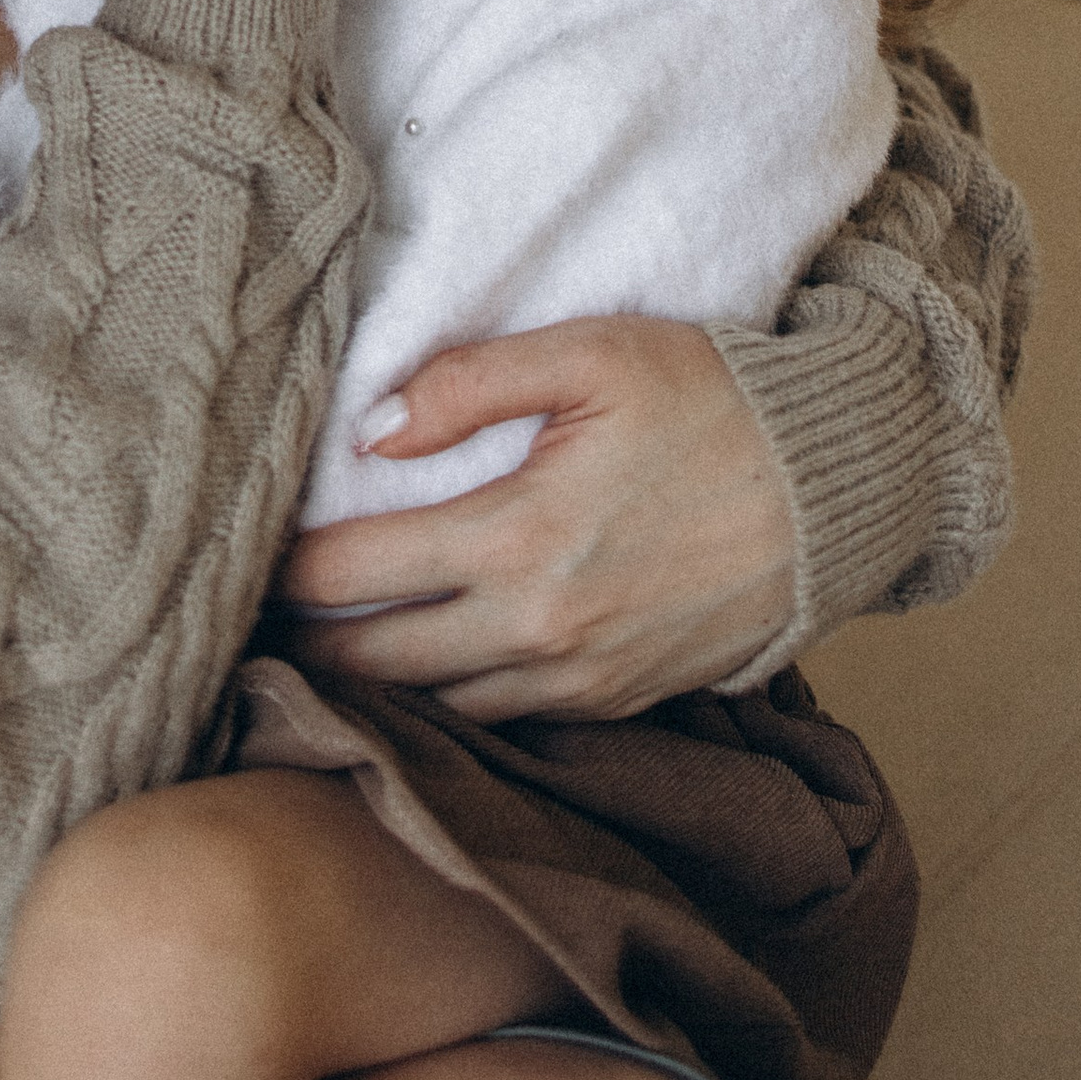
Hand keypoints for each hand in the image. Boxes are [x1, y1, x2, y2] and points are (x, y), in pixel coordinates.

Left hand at [272, 318, 799, 720]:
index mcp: (521, 538)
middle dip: (307, 644)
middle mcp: (539, 629)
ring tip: (316, 655)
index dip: (287, 571)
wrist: (837, 490)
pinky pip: (503, 723)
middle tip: (253, 623)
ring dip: (371, 687)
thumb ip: (474, 384)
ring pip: (435, 707)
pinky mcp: (618, 704)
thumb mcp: (595, 355)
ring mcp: (580, 681)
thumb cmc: (717, 402)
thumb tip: (374, 431)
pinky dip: (448, 709)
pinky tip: (419, 681)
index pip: (360, 572)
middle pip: (378, 663)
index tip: (243, 559)